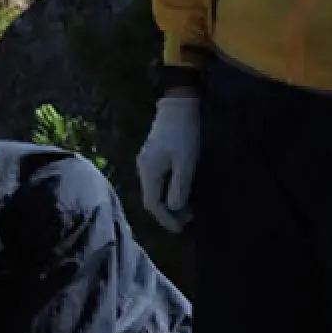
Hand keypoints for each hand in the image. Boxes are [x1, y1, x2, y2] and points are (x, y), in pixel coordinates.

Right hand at [133, 93, 202, 233]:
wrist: (179, 103)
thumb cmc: (185, 133)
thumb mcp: (186, 162)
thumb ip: (179, 187)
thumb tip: (174, 209)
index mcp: (149, 172)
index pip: (153, 204)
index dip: (167, 220)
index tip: (182, 229)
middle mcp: (143, 168)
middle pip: (152, 199)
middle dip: (168, 213)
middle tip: (188, 220)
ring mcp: (146, 160)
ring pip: (155, 189)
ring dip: (169, 202)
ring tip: (187, 208)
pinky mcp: (153, 154)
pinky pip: (158, 180)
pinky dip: (168, 190)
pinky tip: (181, 190)